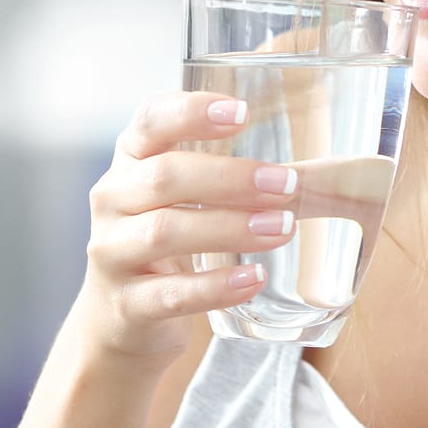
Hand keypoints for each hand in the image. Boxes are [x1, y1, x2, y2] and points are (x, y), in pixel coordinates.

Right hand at [76, 92, 298, 370]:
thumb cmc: (164, 236)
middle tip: (286, 183)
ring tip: (282, 228)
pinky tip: (255, 278)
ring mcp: (112, 253)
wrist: (118, 315)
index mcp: (130, 158)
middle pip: (165, 176)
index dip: (192, 112)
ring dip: (229, 227)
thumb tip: (315, 173)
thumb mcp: (179, 195)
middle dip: (230, 177)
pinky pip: (171, 294)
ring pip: (164, 232)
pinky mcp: (125, 305)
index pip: (151, 120)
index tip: (242, 112)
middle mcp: (112, 199)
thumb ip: (225, 172)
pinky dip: (217, 286)